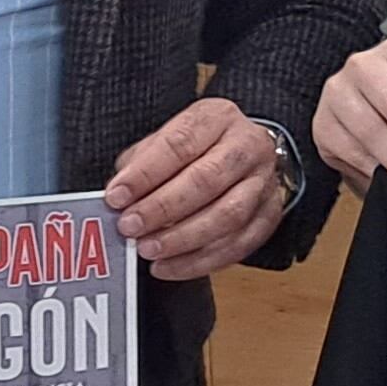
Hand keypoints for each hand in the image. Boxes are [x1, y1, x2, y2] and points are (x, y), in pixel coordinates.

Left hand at [105, 95, 293, 281]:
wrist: (245, 154)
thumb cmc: (197, 148)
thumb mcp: (166, 139)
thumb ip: (141, 164)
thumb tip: (118, 197)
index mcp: (218, 118)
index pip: (180, 144)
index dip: (146, 173)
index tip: (116, 197)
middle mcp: (248, 146)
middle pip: (207, 179)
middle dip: (163, 208)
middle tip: (130, 227)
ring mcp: (264, 182)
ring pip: (228, 215)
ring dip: (183, 238)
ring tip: (149, 250)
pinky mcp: (270, 216)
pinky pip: (238, 245)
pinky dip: (201, 262)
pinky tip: (170, 267)